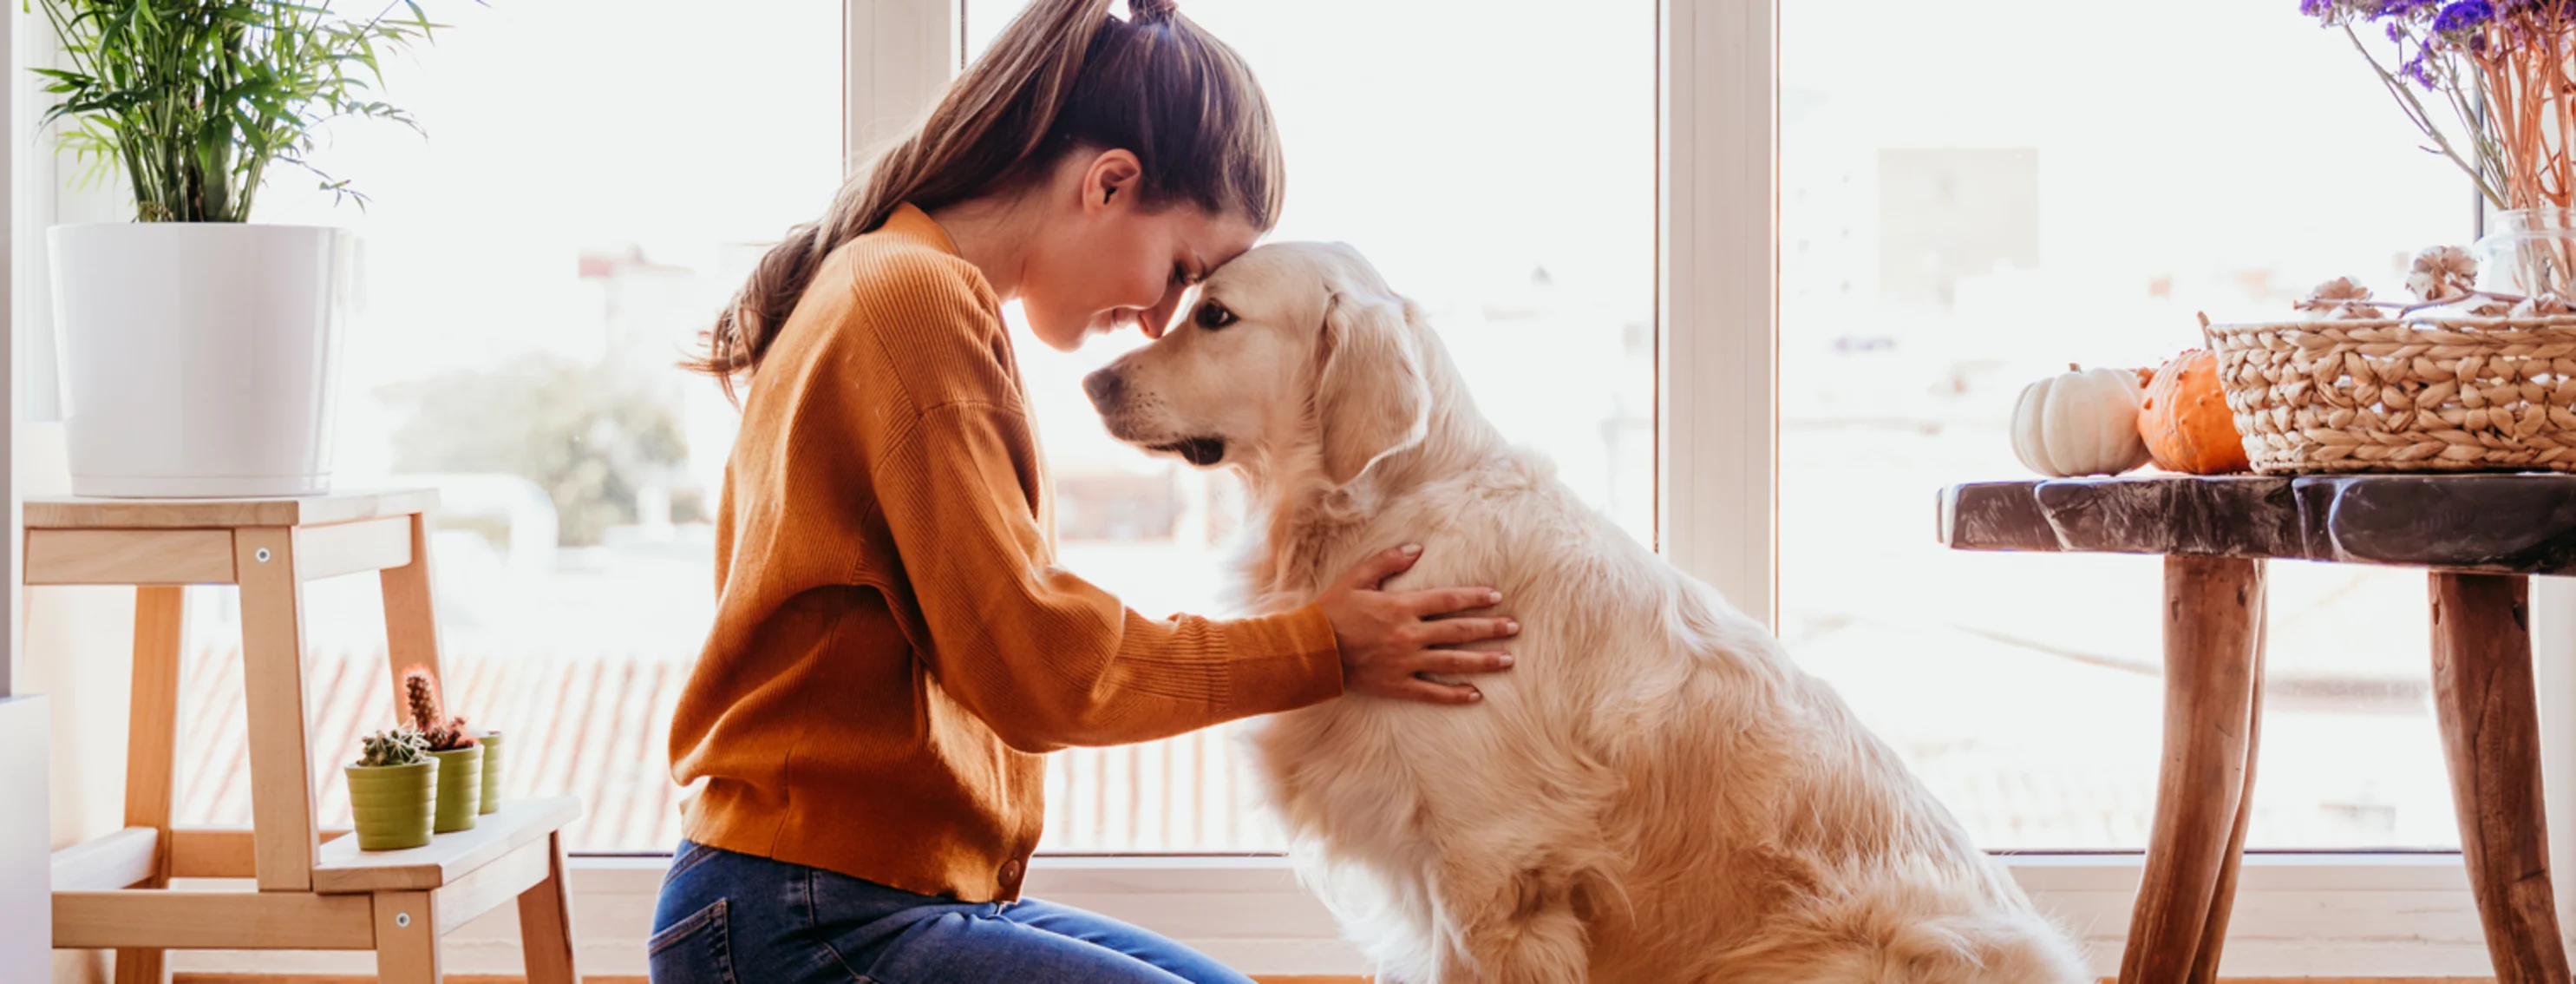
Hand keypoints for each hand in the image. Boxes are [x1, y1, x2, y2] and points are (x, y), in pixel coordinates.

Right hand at [1317, 544, 1517, 704]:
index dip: (1474, 597)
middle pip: (1458, 631)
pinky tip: (1475, 694)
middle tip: (1515, 628)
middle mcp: (1409, 634)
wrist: (1312, 650)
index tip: (1496, 596)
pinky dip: (1455, 694)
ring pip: (1453, 661)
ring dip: (1483, 661)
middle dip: (1490, 629)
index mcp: (1402, 606)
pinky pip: (1432, 691)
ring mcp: (1405, 662)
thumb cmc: (1332, 611)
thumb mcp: (1357, 578)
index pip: (1448, 599)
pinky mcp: (1398, 684)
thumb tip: (1417, 548)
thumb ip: (1388, 561)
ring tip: (1507, 660)